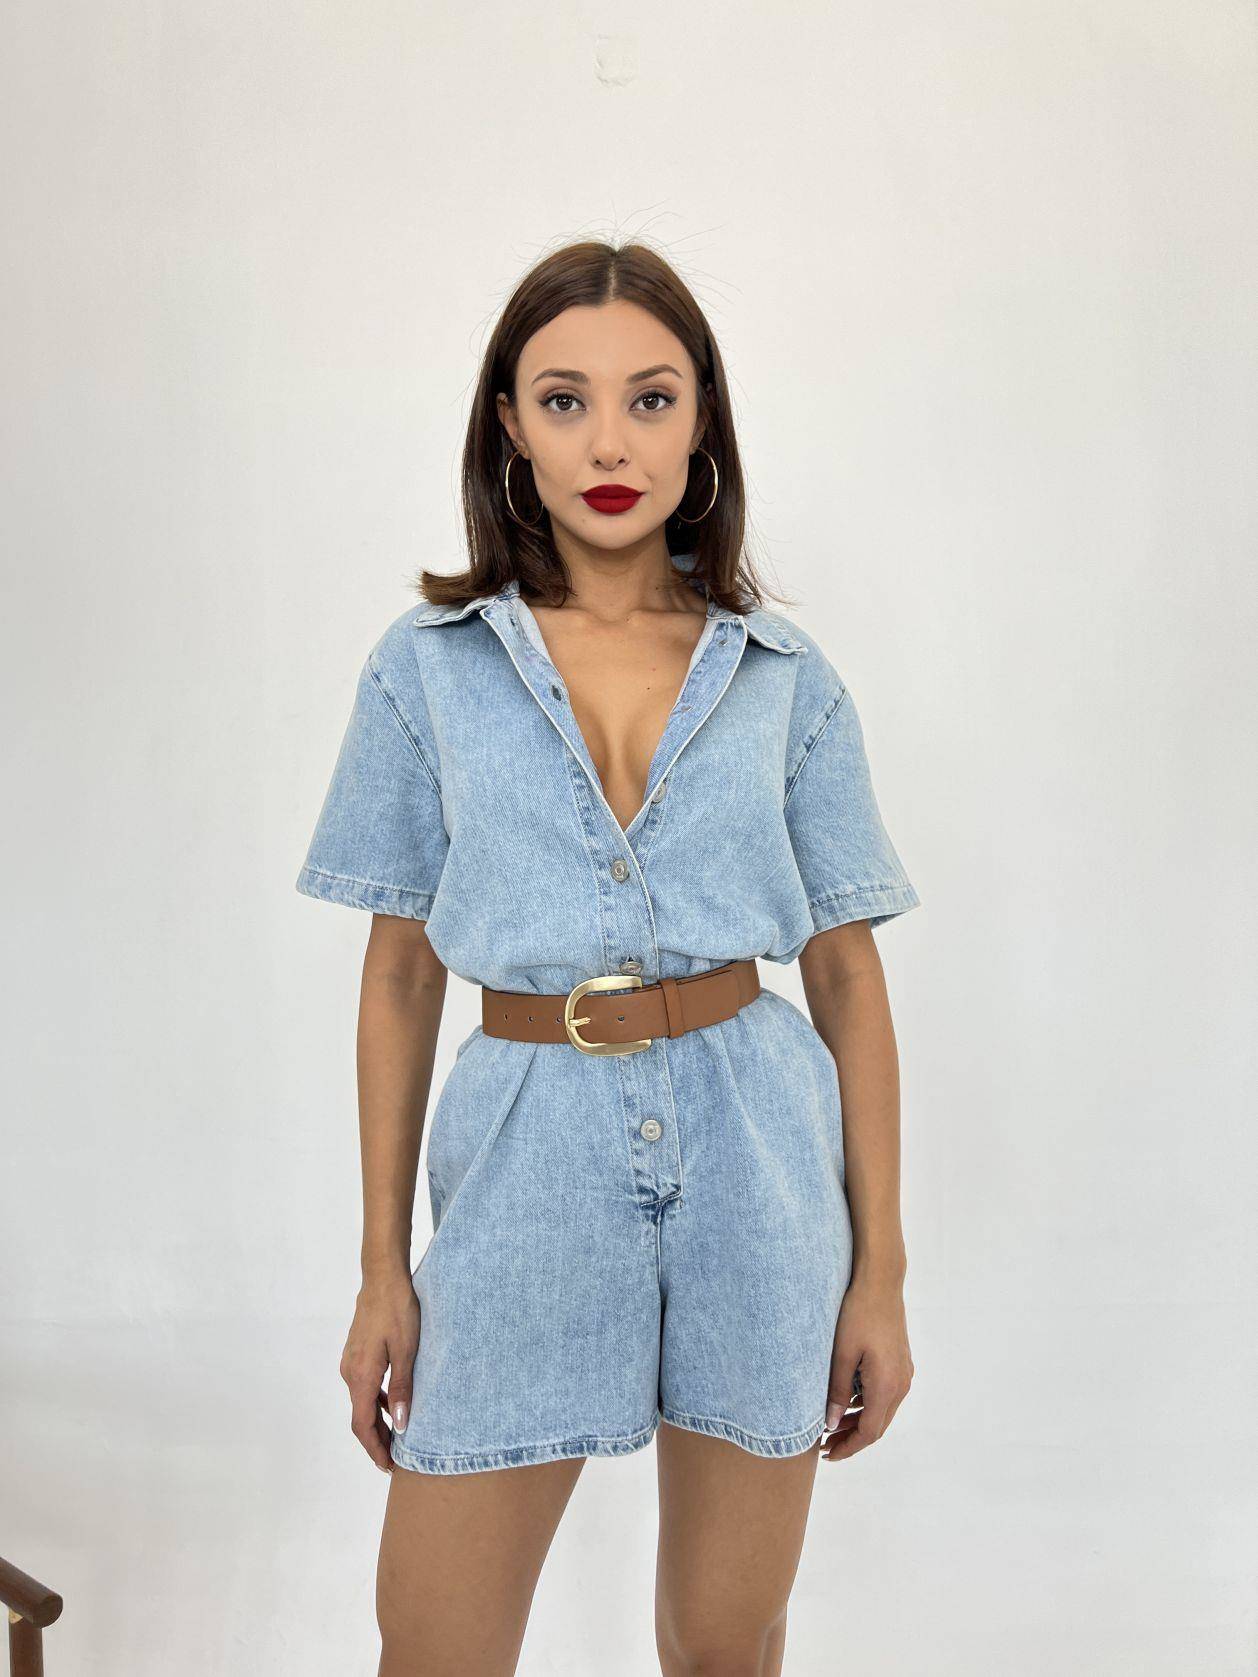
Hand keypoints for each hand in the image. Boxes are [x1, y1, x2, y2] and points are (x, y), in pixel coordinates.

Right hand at [339, 1270, 420, 1471]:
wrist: (382, 1278)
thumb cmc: (398, 1310)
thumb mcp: (407, 1351)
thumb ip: (403, 1389)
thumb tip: (402, 1426)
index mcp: (361, 1375)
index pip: (362, 1424)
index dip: (375, 1449)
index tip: (389, 1466)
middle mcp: (350, 1372)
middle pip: (361, 1416)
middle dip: (378, 1440)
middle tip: (397, 1459)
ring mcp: (351, 1362)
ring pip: (362, 1401)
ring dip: (378, 1422)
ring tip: (398, 1437)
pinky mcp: (356, 1353)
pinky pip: (364, 1386)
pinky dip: (377, 1402)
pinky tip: (393, 1404)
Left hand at [820, 1274, 912, 1462]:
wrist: (881, 1282)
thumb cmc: (858, 1313)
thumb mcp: (841, 1354)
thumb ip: (838, 1392)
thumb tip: (832, 1424)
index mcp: (887, 1386)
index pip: (869, 1432)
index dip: (848, 1447)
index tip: (828, 1454)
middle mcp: (901, 1384)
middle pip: (878, 1425)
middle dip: (852, 1438)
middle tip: (825, 1445)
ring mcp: (904, 1373)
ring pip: (882, 1410)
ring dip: (859, 1422)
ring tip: (832, 1425)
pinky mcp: (901, 1363)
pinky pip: (885, 1394)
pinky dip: (867, 1405)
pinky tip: (847, 1400)